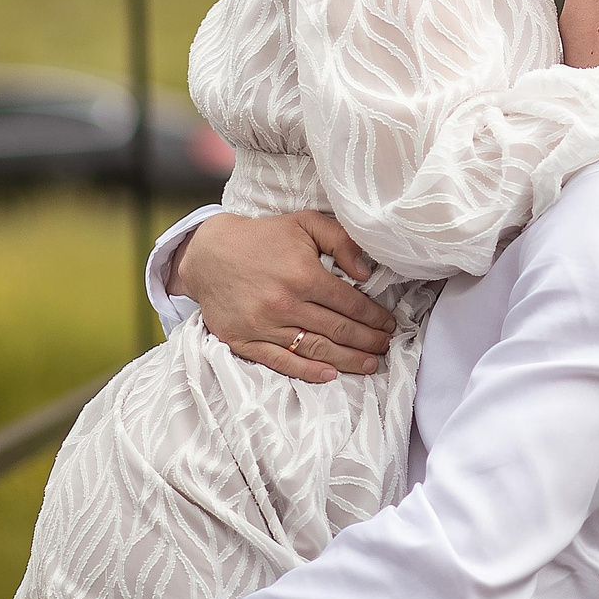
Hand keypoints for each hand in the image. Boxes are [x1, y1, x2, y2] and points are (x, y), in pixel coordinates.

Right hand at [171, 210, 397, 382]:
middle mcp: (285, 303)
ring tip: (370, 364)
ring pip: (315, 349)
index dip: (374, 317)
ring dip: (347, 360)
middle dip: (367, 341)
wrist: (210, 252)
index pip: (350, 304)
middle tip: (385, 346)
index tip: (388, 324)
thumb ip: (341, 241)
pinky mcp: (244, 341)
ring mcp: (264, 325)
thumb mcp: (305, 223)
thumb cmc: (263, 237)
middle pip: (337, 330)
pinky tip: (330, 374)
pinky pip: (281, 362)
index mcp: (303, 275)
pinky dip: (308, 371)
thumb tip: (366, 273)